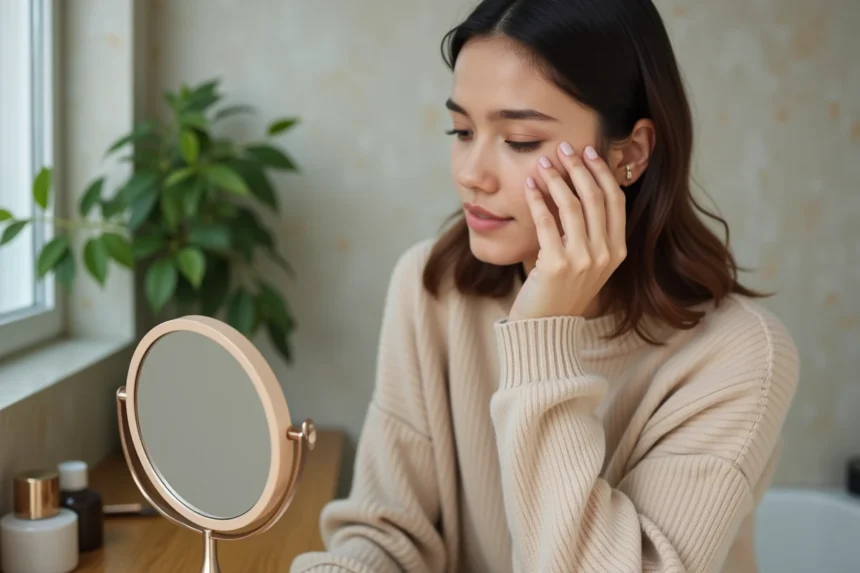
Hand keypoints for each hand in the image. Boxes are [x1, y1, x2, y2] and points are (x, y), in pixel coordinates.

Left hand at [508, 143, 626, 321]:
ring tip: (543, 163)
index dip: (602, 172)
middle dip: (579, 168)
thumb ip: (589, 232)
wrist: (545, 328)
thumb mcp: (586, 263)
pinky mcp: (558, 265)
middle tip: (564, 148)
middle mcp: (605, 254)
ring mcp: (584, 260)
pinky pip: (547, 222)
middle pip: (596, 197)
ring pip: (573, 206)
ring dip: (556, 179)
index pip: (616, 200)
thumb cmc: (560, 292)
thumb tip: (577, 187)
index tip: (588, 152)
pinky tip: (528, 186)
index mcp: (617, 251)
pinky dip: (537, 200)